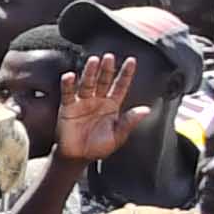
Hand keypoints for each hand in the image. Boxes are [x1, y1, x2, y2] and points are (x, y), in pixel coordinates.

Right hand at [49, 50, 145, 165]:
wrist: (78, 157)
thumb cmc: (99, 147)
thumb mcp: (118, 136)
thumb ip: (129, 122)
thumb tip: (145, 110)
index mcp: (112, 105)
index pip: (120, 86)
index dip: (126, 74)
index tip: (131, 61)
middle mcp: (98, 100)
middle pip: (103, 81)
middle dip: (107, 69)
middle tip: (110, 57)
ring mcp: (82, 102)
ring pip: (87, 83)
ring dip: (90, 72)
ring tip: (93, 61)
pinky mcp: (68, 107)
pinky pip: (68, 94)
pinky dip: (68, 85)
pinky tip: (70, 76)